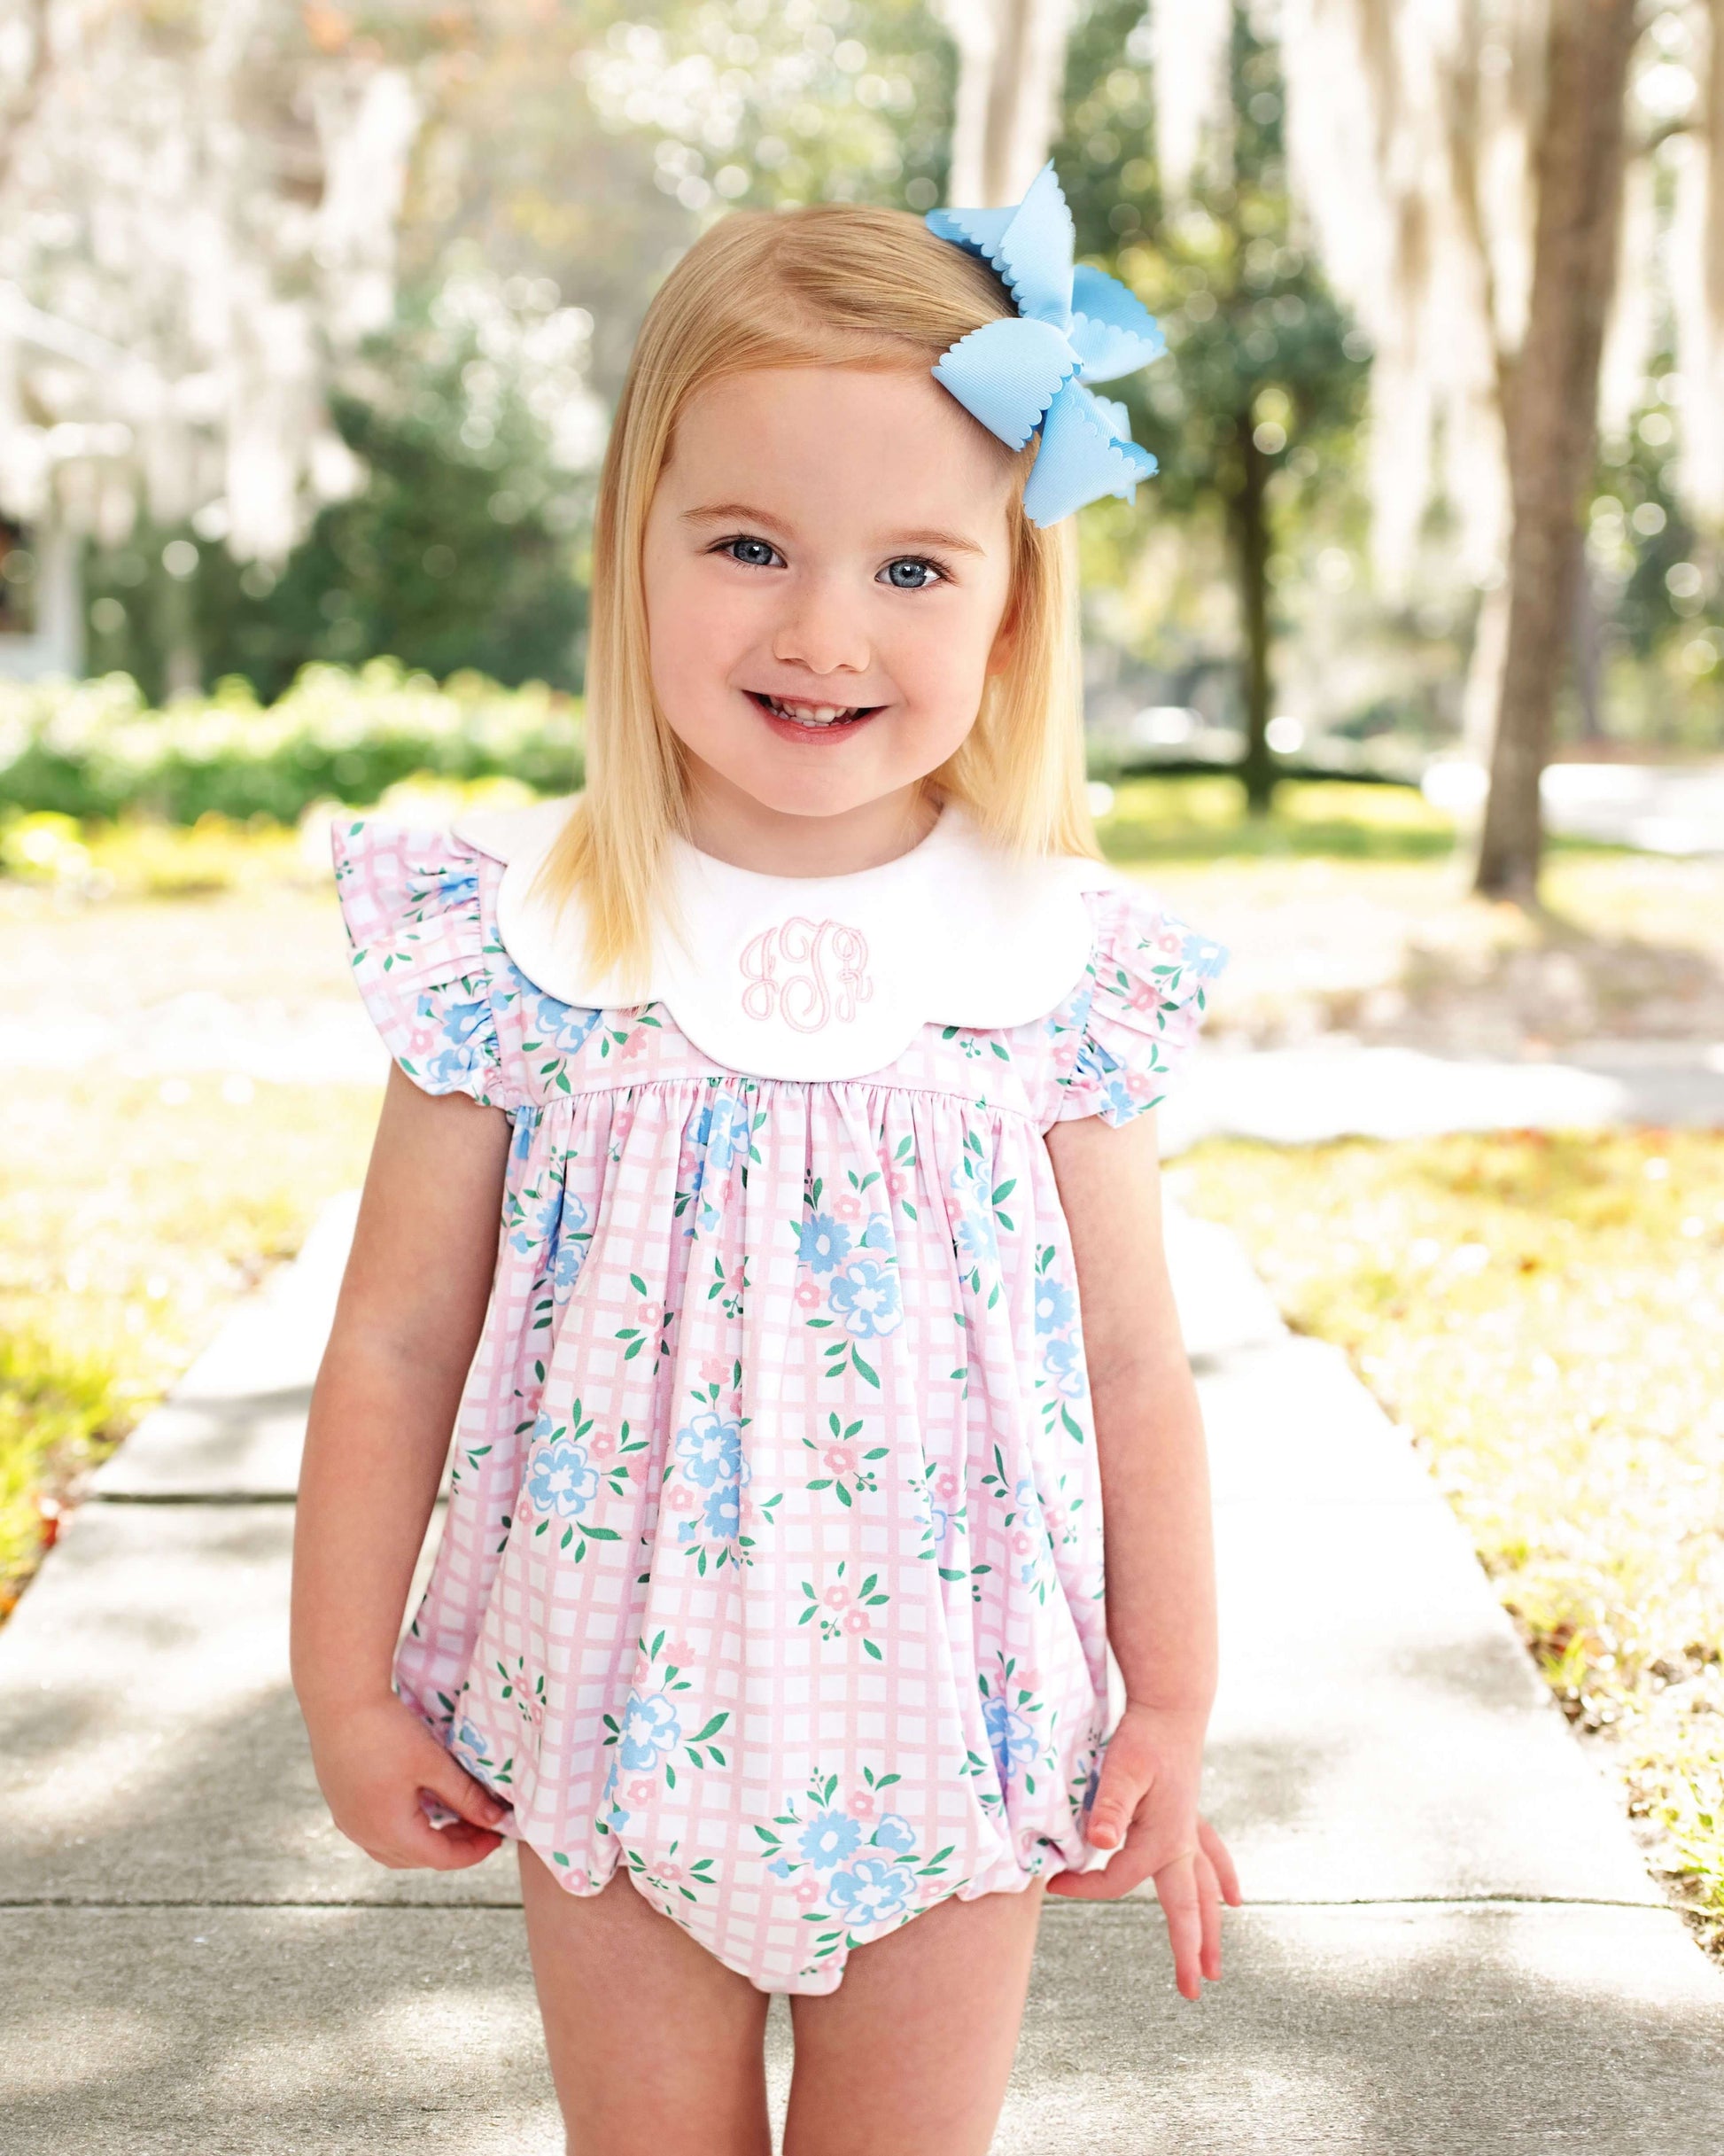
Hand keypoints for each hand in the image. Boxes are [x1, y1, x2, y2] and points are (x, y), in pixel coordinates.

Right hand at [304, 1691, 508, 1870]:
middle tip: (482, 1823)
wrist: (338, 1699)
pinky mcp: (341, 1805)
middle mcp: (364, 1835)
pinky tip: (420, 1807)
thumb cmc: (387, 1730)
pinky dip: (404, 1830)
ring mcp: (348, 1822)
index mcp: (389, 1831)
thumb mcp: (433, 1763)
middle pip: (417, 1857)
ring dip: (427, 1841)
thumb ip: (465, 1795)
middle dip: (453, 1846)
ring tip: (456, 1818)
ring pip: (394, 1850)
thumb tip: (495, 1820)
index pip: (441, 1858)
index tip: (497, 1836)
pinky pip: (376, 1833)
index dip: (474, 1851)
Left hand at [1046, 1700, 1242, 1999]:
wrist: (1172, 1703)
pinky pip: (1210, 1856)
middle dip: (1190, 1948)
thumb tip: (1097, 1842)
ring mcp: (1190, 1829)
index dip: (1084, 1887)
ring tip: (1216, 1961)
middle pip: (1187, 1906)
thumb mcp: (1122, 1767)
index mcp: (1162, 1839)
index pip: (1117, 1880)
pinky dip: (1220, 1877)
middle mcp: (1181, 1841)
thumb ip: (1110, 1806)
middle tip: (1193, 1990)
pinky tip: (1232, 1895)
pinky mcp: (1189, 1813)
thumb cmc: (1144, 1735)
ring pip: (1204, 1888)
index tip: (1052, 1883)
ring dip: (1209, 1925)